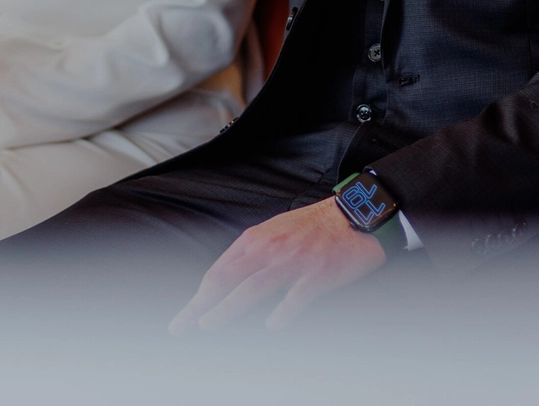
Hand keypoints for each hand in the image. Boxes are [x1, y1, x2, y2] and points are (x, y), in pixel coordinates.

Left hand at [169, 197, 386, 333]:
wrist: (356, 213)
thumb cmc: (315, 225)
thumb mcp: (276, 229)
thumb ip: (253, 251)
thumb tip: (229, 277)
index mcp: (258, 238)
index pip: (220, 270)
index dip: (201, 294)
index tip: (189, 312)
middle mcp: (270, 248)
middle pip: (227, 279)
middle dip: (200, 304)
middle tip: (182, 325)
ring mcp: (293, 261)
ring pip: (252, 288)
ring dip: (227, 308)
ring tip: (209, 324)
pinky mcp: (318, 273)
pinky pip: (296, 297)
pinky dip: (282, 312)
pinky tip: (272, 326)